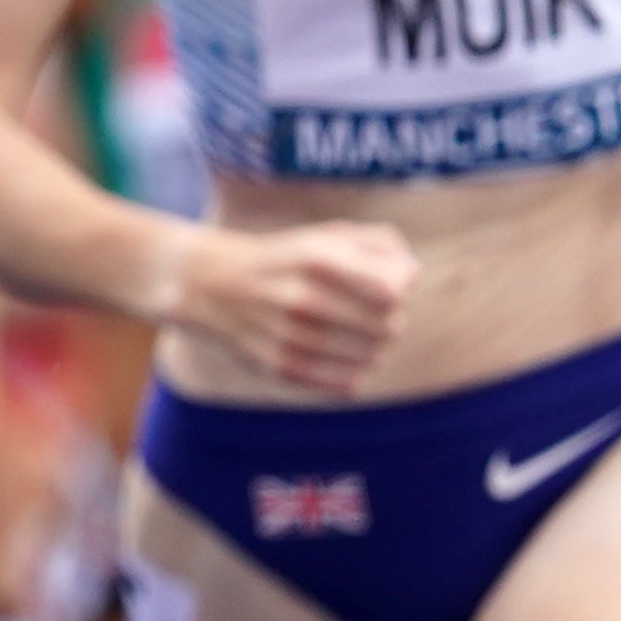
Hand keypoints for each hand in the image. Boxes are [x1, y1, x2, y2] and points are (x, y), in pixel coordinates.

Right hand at [166, 218, 415, 395]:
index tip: (383, 290)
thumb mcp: (328, 235)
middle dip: (389, 322)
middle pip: (388, 327)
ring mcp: (288, 336)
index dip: (398, 294)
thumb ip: (382, 246)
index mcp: (316, 259)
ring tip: (355, 335)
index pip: (392, 293)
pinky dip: (354, 373)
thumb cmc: (287, 259)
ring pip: (371, 358)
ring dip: (373, 348)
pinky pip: (346, 385)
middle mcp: (301, 298)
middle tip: (370, 315)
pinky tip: (341, 358)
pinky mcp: (279, 367)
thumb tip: (410, 278)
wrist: (210, 284)